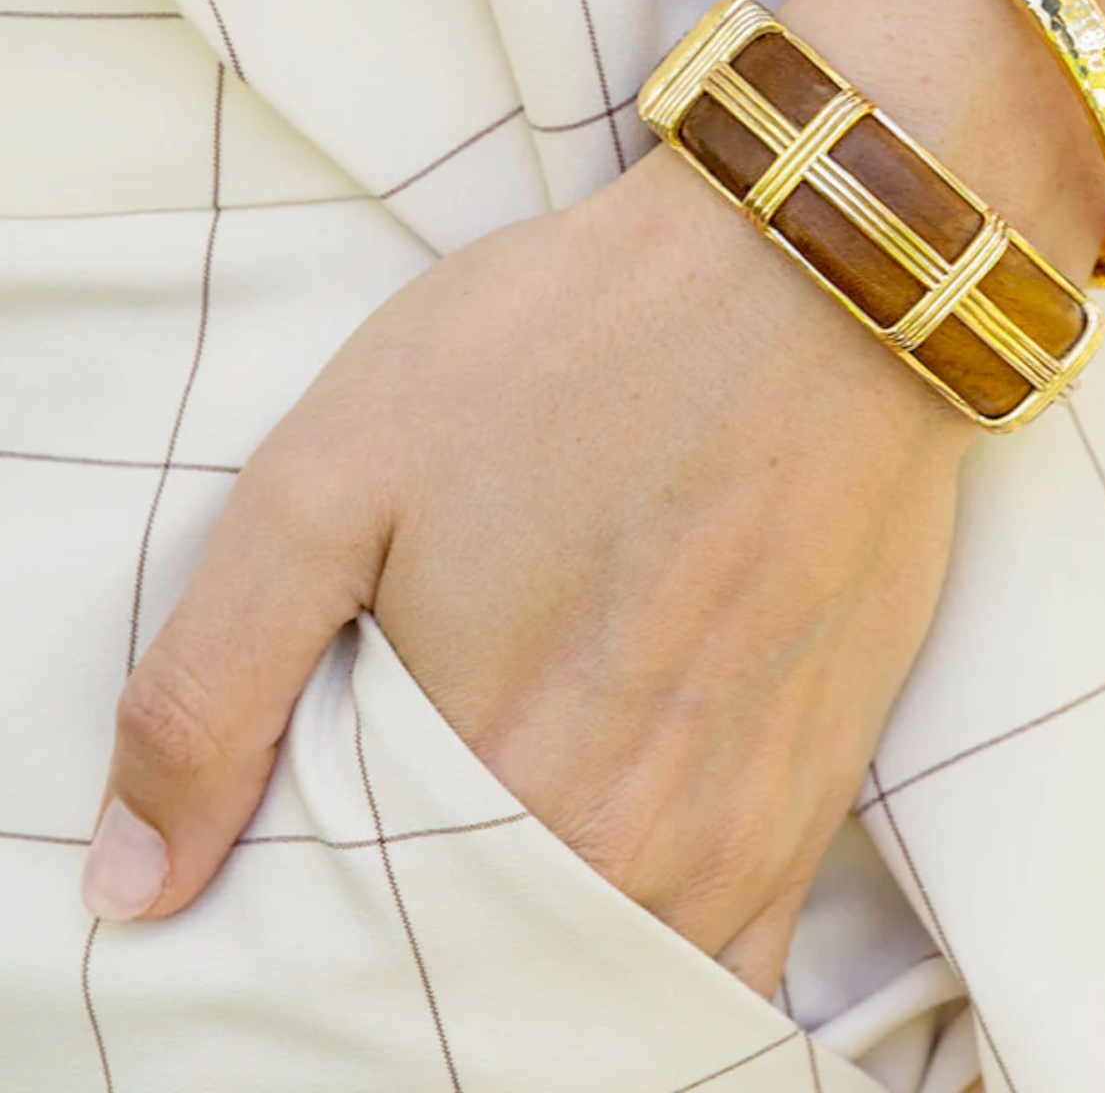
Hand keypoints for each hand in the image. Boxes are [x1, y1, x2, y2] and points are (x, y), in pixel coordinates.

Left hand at [80, 0, 1104, 997]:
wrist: (813, 279)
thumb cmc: (567, 347)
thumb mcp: (332, 470)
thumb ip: (214, 687)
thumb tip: (136, 882)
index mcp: (473, 776)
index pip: (353, 940)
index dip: (309, 903)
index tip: (307, 826)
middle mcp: (612, 846)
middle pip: (474, 976)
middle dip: (418, 931)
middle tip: (405, 807)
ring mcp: (729, 838)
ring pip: (591, 979)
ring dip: (529, 949)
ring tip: (494, 833)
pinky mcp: (813, 797)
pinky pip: (723, 966)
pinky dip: (649, 956)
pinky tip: (607, 868)